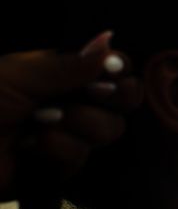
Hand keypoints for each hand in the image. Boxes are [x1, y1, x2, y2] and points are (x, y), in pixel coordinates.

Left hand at [0, 32, 141, 200]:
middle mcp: (72, 103)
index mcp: (63, 75)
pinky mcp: (57, 170)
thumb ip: (72, 63)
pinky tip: (30, 146)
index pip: (112, 69)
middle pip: (123, 102)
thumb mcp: (23, 73)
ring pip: (108, 130)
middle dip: (114, 98)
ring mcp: (68, 137)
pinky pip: (81, 158)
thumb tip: (110, 39)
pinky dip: (58, 150)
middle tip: (93, 94)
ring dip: (79, 122)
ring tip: (42, 121)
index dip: (120, 70)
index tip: (112, 71)